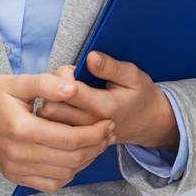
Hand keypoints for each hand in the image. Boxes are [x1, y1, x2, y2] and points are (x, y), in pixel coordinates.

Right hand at [0, 75, 116, 193]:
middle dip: (96, 146)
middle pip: (71, 159)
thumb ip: (47, 83)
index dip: (95, 132)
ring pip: (65, 173)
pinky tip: (76, 156)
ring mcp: (15, 169)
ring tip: (97, 142)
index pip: (69, 138)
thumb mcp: (18, 82)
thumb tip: (74, 86)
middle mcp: (17, 154)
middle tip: (109, 132)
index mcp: (20, 128)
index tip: (108, 121)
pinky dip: (69, 172)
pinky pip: (51, 184)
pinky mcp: (15, 177)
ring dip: (86, 160)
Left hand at [34, 52, 174, 150]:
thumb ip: (110, 66)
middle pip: (52, 105)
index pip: (69, 91)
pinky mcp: (76, 138)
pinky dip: (53, 112)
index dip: (64, 76)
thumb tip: (90, 57)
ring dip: (50, 100)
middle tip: (66, 81)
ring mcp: (81, 134)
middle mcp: (89, 124)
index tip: (73, 71)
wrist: (147, 123)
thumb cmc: (138, 95)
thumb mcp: (132, 75)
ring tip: (65, 93)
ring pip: (48, 117)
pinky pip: (52, 126)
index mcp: (104, 107)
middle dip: (52, 88)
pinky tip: (65, 104)